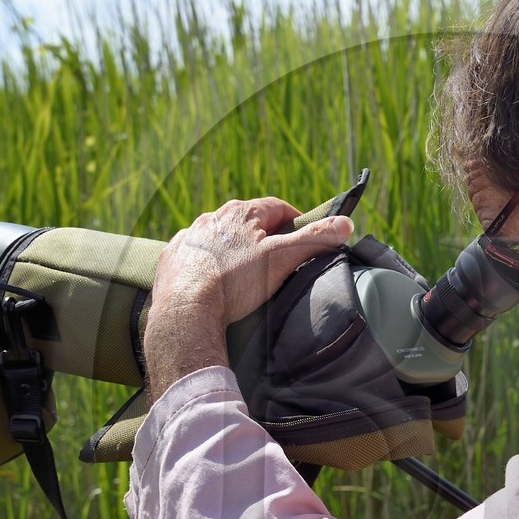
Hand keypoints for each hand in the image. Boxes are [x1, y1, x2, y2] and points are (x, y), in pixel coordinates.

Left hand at [143, 197, 352, 401]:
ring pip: (218, 237)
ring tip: (244, 273)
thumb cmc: (235, 282)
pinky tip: (212, 280)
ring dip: (233, 248)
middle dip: (264, 237)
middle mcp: (211, 218)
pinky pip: (193, 255)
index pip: (277, 207)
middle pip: (246, 222)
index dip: (295, 221)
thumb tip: (346, 224)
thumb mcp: (282, 259)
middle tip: (277, 261)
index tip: (304, 239)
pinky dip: (206, 263)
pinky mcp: (172, 259)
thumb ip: (314, 240)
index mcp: (241, 213)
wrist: (185, 311)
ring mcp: (188, 238)